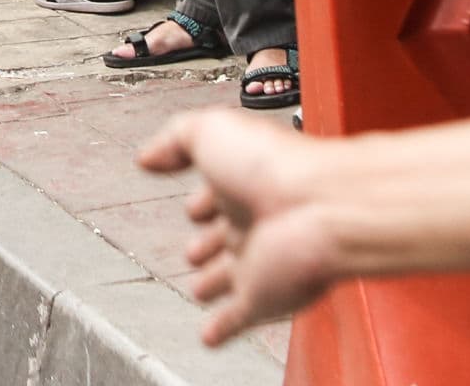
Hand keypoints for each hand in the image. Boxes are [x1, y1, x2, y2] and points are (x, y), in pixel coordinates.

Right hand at [137, 109, 338, 343]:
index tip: (192, 208)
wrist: (321, 209)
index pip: (218, 194)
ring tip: (199, 290)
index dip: (202, 202)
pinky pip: (239, 318)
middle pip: (227, 237)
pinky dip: (223, 329)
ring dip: (216, 284)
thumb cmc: (276, 166)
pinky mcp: (265, 296)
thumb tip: (147, 156)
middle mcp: (255, 221)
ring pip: (234, 278)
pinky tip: (209, 336)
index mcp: (244, 181)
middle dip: (208, 245)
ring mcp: (261, 261)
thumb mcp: (210, 132)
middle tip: (193, 253)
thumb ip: (174, 140)